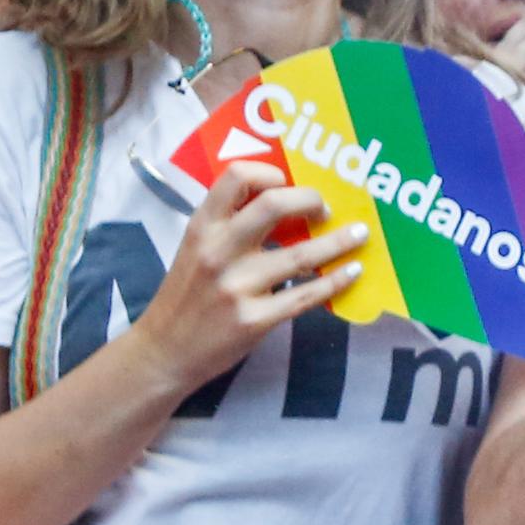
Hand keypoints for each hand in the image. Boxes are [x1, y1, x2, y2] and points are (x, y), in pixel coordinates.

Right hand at [124, 168, 371, 388]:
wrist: (165, 351)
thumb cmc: (187, 295)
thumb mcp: (196, 248)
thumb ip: (230, 224)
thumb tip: (285, 201)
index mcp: (203, 226)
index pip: (236, 177)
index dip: (271, 173)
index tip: (290, 182)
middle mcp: (219, 250)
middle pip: (274, 205)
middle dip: (311, 201)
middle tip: (328, 209)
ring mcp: (237, 286)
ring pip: (301, 255)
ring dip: (339, 241)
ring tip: (360, 234)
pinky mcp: (254, 320)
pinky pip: (306, 295)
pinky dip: (336, 281)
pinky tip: (353, 272)